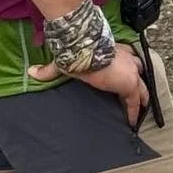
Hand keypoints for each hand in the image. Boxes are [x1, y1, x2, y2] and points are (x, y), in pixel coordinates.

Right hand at [29, 41, 149, 126]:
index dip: (127, 69)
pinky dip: (135, 111)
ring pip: (141, 87)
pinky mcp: (129, 85)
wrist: (86, 50)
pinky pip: (135, 101)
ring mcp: (131, 71)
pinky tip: (133, 122)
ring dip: (142, 97)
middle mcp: (127, 59)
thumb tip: (31, 72)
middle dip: (140, 83)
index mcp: (115, 51)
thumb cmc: (77, 52)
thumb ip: (49, 69)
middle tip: (142, 95)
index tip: (126, 76)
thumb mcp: (64, 62)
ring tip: (141, 110)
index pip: (126, 60)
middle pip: (139, 72)